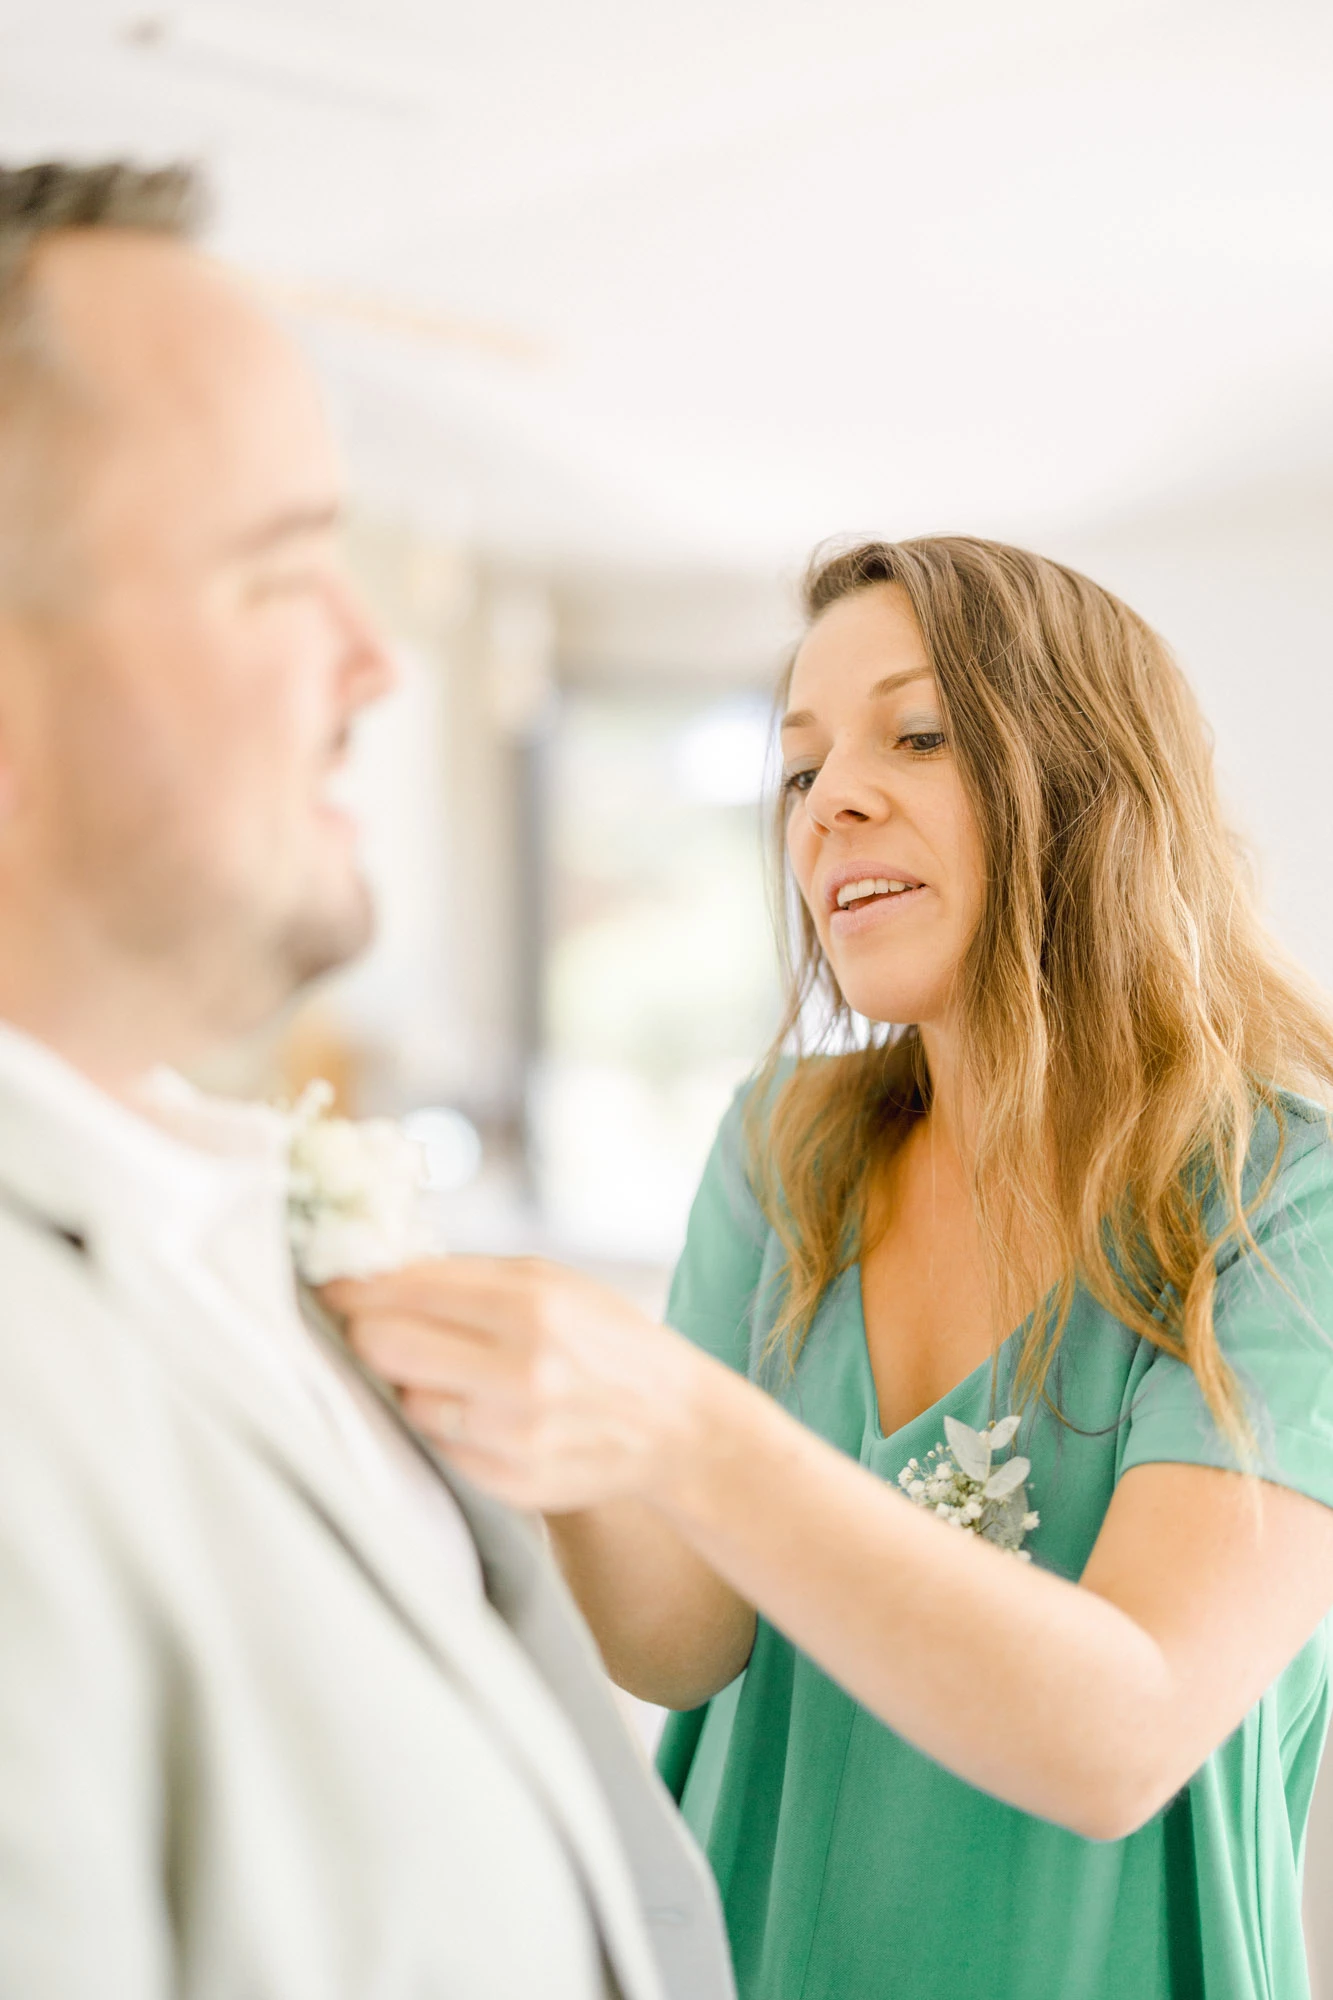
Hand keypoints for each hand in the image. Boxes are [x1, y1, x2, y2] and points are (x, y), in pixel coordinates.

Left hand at [320, 1257, 709, 1511]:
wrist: (675, 1424)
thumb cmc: (606, 1340)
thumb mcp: (552, 1282)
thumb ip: (465, 1276)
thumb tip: (372, 1273)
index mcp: (531, 1306)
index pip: (402, 1291)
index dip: (353, 1287)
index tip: (331, 1285)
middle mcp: (521, 1372)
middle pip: (383, 1347)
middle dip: (370, 1333)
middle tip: (377, 1327)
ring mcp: (513, 1435)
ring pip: (405, 1401)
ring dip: (413, 1385)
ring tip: (454, 1374)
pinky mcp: (509, 1483)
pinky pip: (437, 1446)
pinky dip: (445, 1427)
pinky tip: (481, 1413)